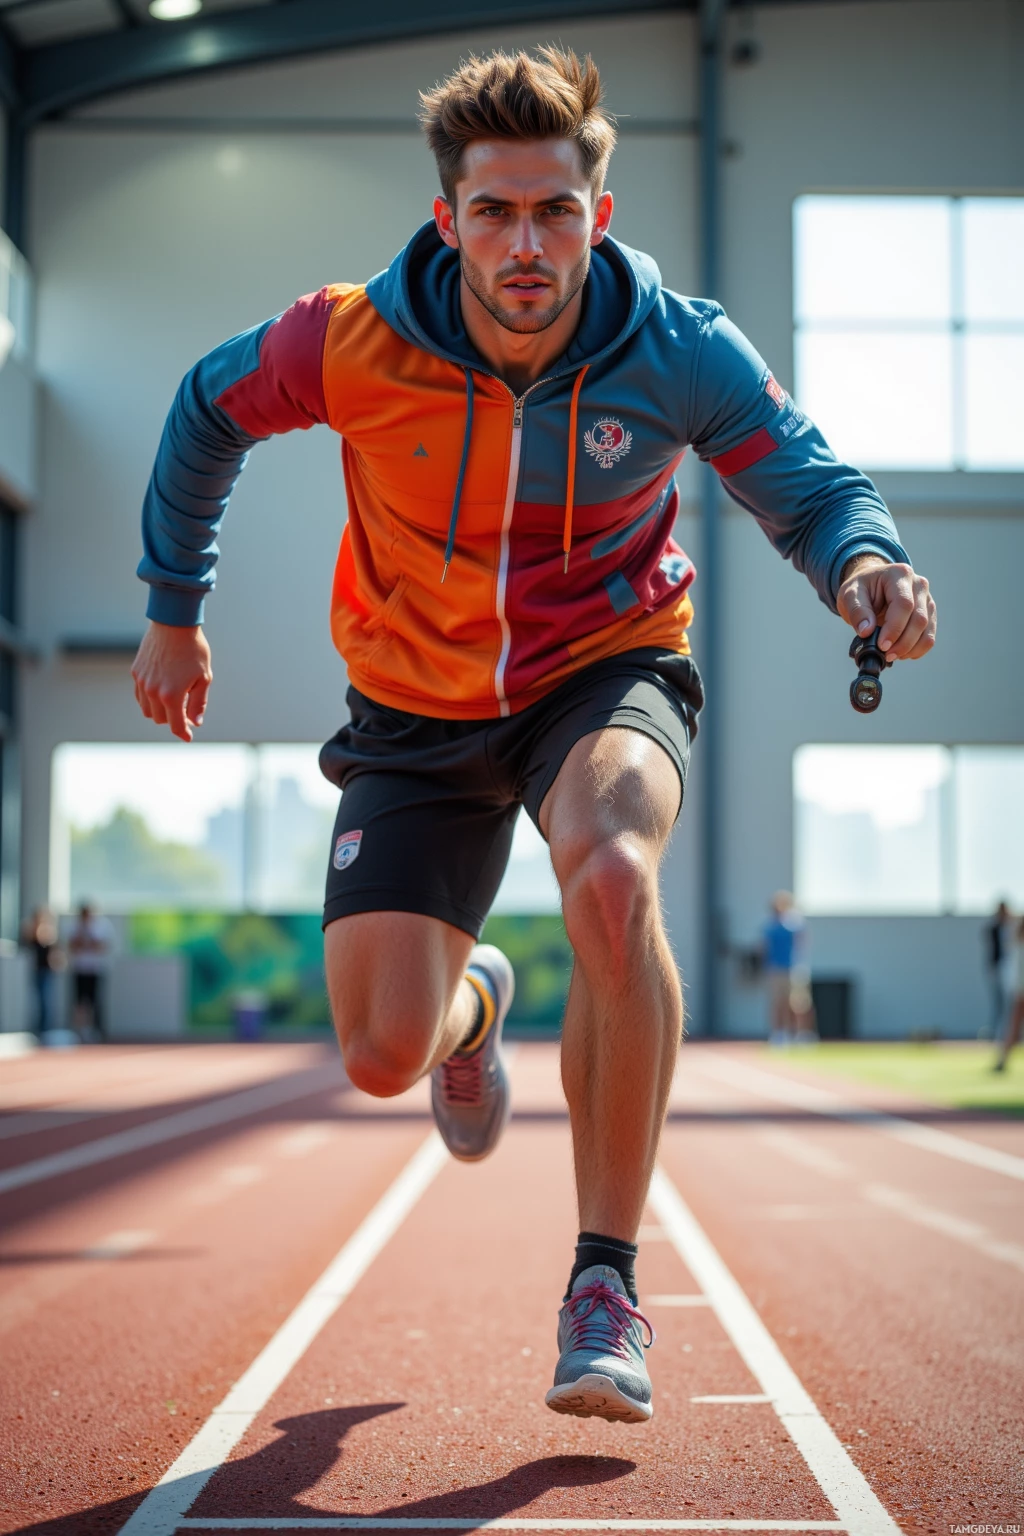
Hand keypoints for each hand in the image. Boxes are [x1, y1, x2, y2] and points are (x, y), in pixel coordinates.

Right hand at [131, 621, 211, 740]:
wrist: (173, 623)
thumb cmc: (193, 649)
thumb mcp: (204, 677)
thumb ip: (198, 703)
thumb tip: (195, 722)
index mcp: (171, 696)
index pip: (175, 725)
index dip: (183, 733)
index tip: (188, 737)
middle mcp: (153, 692)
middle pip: (161, 719)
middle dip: (174, 719)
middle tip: (187, 712)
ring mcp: (142, 682)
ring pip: (147, 710)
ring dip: (160, 711)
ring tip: (174, 701)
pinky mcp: (136, 672)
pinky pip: (140, 695)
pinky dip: (150, 700)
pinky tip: (161, 693)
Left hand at [837, 556, 935, 660]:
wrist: (871, 587)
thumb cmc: (861, 589)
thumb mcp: (849, 595)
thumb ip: (857, 611)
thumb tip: (867, 631)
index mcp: (899, 574)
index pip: (904, 604)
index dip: (894, 628)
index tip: (882, 645)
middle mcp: (918, 585)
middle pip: (919, 618)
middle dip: (903, 642)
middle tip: (886, 654)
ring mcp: (927, 599)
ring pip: (927, 629)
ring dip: (910, 648)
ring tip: (891, 655)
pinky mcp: (929, 614)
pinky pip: (929, 635)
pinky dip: (917, 649)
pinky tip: (902, 654)